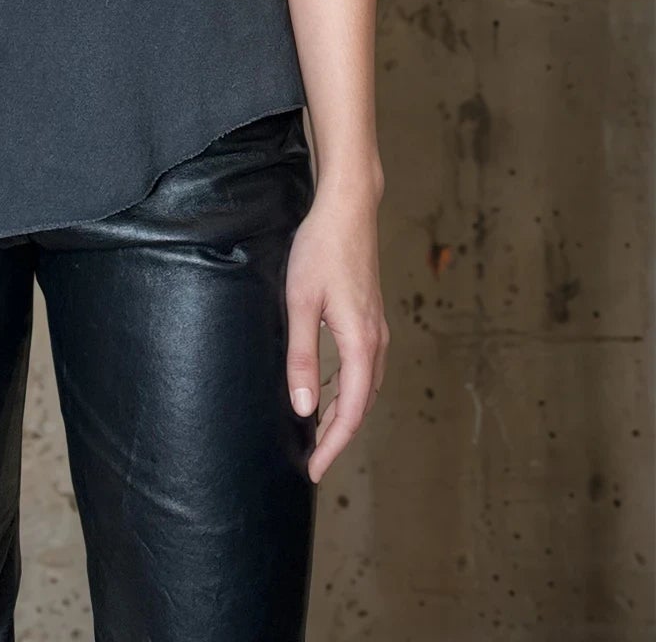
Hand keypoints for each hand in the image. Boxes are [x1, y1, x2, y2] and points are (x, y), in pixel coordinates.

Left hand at [283, 176, 388, 481]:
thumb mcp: (300, 302)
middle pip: (362, 403)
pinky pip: (364, 366)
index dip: (333, 445)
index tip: (315, 470)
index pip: (350, 410)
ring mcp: (377, 327)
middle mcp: (376, 341)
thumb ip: (302, 356)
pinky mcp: (370, 316)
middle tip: (313, 459)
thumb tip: (303, 407)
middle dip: (338, 435)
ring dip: (343, 411)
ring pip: (364, 386)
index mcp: (361, 344)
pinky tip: (325, 386)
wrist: (348, 208)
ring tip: (316, 430)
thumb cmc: (321, 249)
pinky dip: (347, 387)